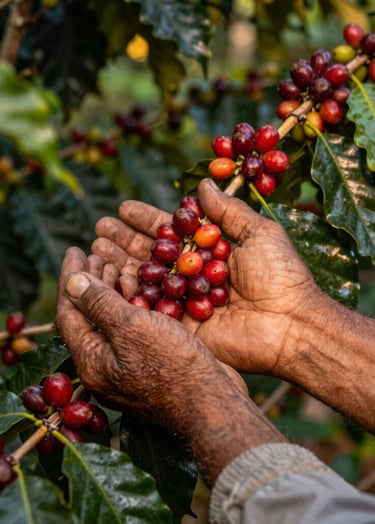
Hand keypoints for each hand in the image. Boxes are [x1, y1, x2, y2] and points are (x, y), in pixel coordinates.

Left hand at [55, 247, 247, 422]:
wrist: (212, 403)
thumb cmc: (172, 365)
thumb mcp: (132, 328)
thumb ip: (99, 303)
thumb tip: (71, 282)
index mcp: (91, 361)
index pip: (68, 313)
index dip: (70, 278)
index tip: (75, 250)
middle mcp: (104, 366)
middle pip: (88, 317)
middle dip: (91, 282)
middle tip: (97, 253)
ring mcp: (127, 366)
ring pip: (111, 321)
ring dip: (112, 290)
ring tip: (117, 264)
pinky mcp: (149, 363)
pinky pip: (132, 329)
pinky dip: (132, 305)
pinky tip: (141, 287)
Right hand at [92, 178, 319, 374]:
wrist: (290, 324)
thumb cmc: (280, 275)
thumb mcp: (258, 232)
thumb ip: (227, 210)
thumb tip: (204, 183)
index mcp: (212, 250)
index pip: (172, 232)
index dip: (148, 220)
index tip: (124, 208)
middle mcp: (194, 274)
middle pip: (153, 255)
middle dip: (126, 241)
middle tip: (101, 227)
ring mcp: (186, 300)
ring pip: (147, 280)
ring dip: (121, 264)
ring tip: (96, 248)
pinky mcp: (182, 325)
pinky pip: (151, 309)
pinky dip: (130, 295)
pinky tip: (107, 280)